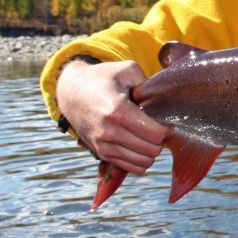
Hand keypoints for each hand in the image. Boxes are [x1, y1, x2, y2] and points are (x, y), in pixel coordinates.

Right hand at [55, 59, 169, 173]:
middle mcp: (109, 131)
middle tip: (158, 128)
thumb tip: (163, 101)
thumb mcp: (127, 70)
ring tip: (149, 137)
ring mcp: (103, 145)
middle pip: (151, 149)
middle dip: (161, 140)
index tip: (165, 120)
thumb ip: (149, 83)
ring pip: (143, 162)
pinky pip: (131, 167)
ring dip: (151, 151)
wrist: (71, 91)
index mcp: (118, 111)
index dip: (167, 129)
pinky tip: (140, 146)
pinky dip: (140, 160)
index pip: (155, 134)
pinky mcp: (101, 153)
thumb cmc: (102, 78)